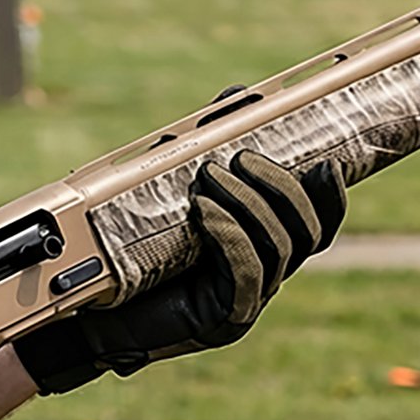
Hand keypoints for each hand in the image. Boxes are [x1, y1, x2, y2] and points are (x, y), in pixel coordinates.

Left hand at [15, 150, 346, 394]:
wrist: (88, 310)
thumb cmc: (127, 249)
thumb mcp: (169, 190)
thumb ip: (204, 149)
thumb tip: (236, 97)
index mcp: (260, 250)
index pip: (317, 228)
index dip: (330, 197)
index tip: (326, 162)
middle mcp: (263, 279)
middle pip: (306, 236)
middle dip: (281, 189)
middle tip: (242, 158)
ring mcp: (246, 305)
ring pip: (278, 251)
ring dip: (249, 204)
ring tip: (210, 176)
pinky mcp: (222, 322)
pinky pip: (246, 275)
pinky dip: (231, 236)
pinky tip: (205, 212)